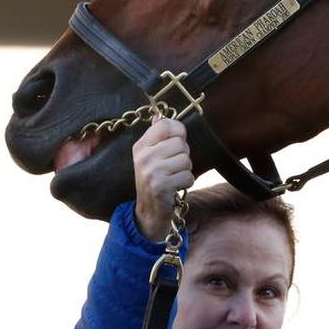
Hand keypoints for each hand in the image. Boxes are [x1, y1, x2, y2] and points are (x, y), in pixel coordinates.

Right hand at [132, 117, 193, 239]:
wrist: (149, 212)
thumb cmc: (154, 180)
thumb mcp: (149, 157)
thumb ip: (156, 136)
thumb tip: (159, 116)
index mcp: (140, 146)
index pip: (165, 125)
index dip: (178, 131)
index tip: (177, 140)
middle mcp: (143, 157)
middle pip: (180, 143)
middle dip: (183, 155)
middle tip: (173, 166)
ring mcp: (151, 171)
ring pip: (186, 159)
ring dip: (185, 170)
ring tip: (173, 176)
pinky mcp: (161, 186)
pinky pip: (188, 176)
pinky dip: (186, 183)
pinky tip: (175, 187)